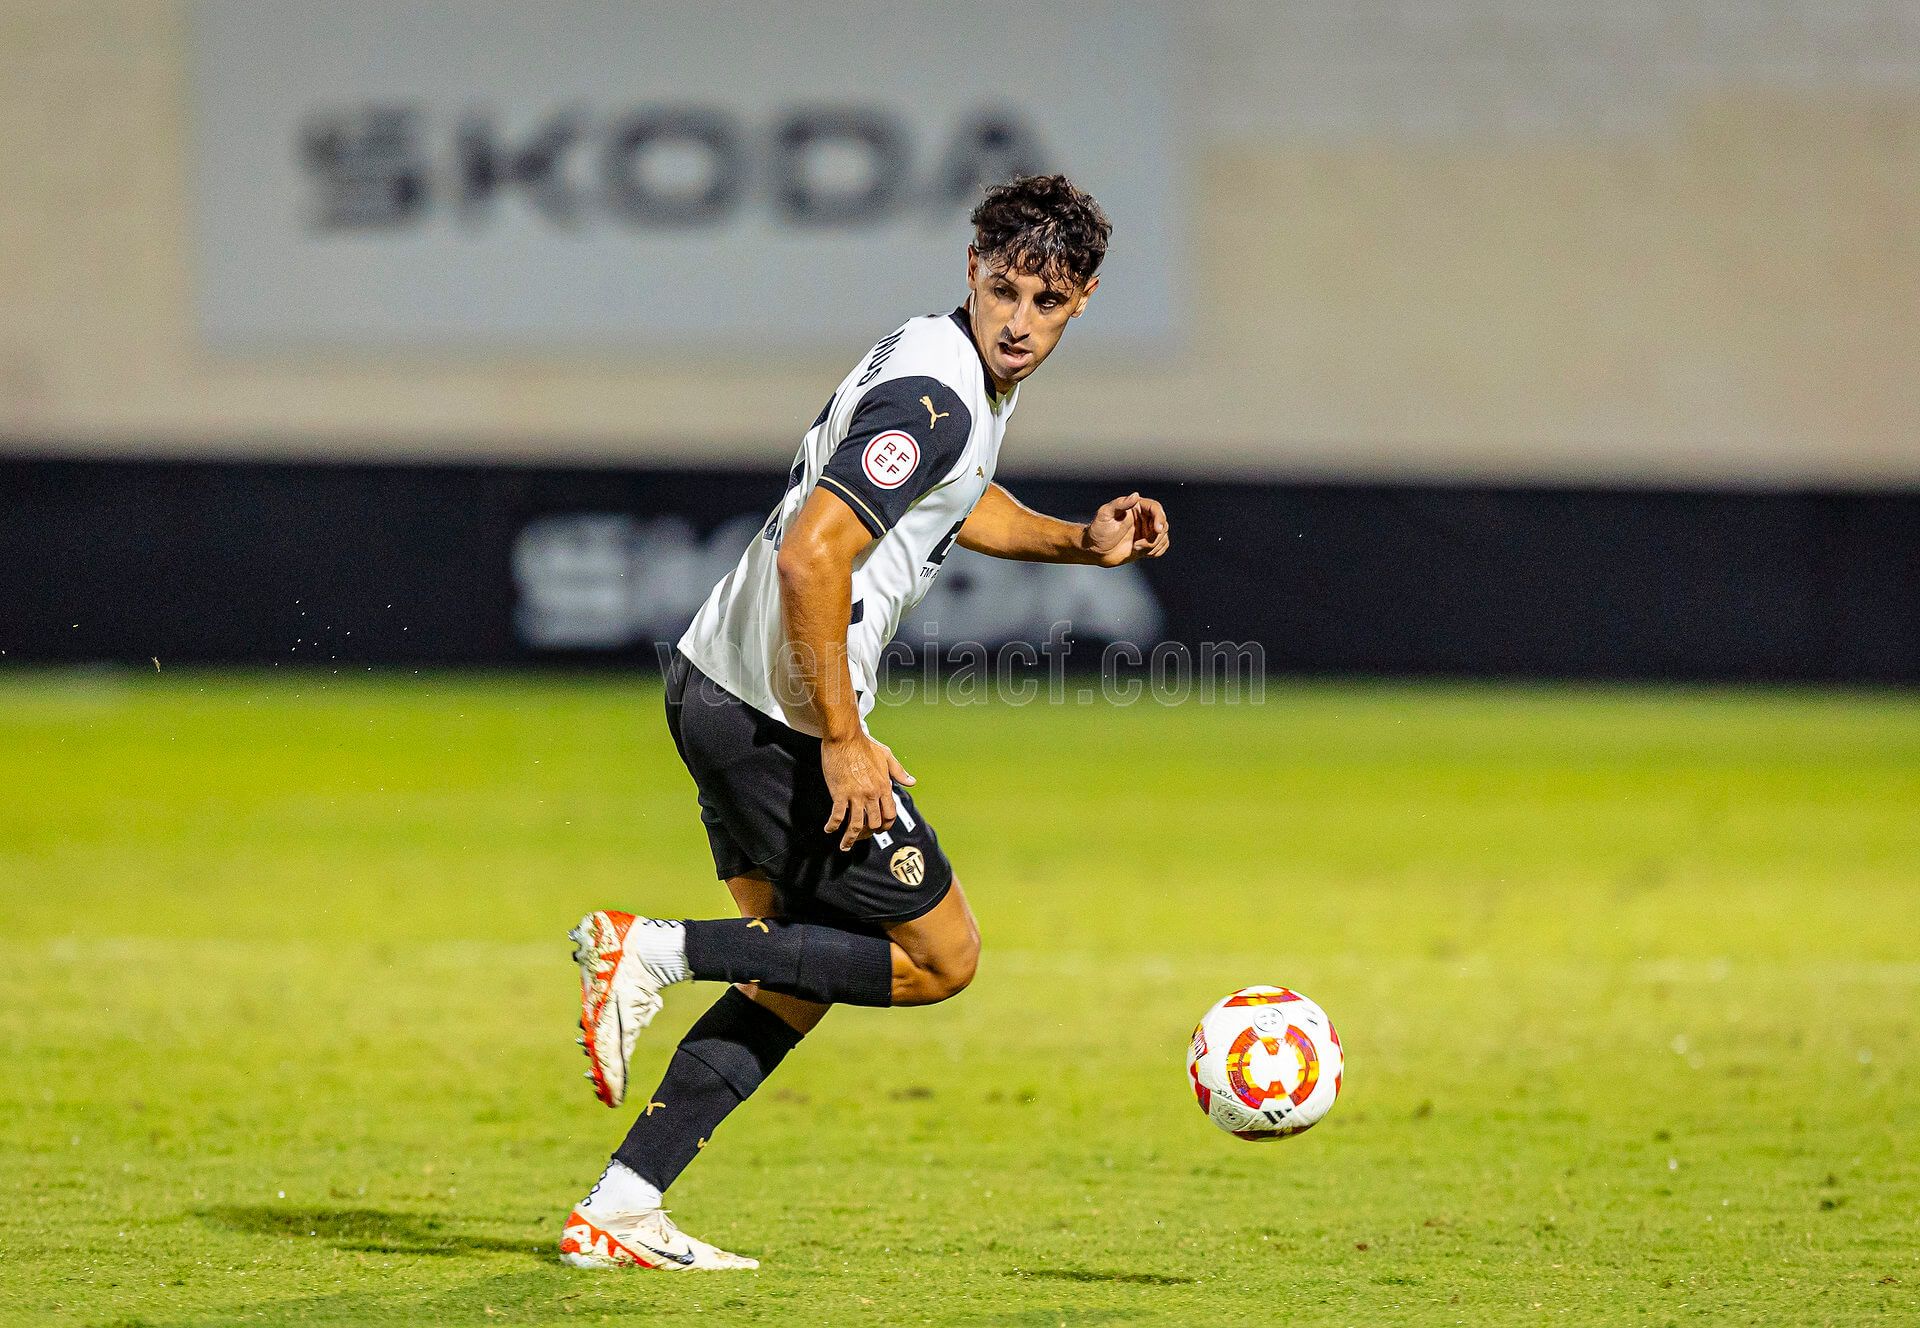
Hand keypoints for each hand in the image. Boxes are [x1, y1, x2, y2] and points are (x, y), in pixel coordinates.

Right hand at [821, 734, 914, 849]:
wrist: (845, 738)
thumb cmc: (865, 745)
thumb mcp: (887, 756)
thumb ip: (899, 771)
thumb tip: (912, 782)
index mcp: (884, 786)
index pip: (890, 814)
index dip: (886, 825)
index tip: (880, 830)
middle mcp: (871, 794)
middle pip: (874, 823)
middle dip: (868, 833)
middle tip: (861, 836)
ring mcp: (855, 795)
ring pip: (856, 825)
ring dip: (850, 838)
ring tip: (844, 845)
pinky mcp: (840, 793)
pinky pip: (837, 815)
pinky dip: (833, 825)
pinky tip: (829, 829)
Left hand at [1082, 492, 1170, 566]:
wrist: (1095, 550)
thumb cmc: (1098, 530)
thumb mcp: (1105, 514)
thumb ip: (1120, 504)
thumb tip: (1135, 495)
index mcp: (1136, 507)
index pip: (1155, 508)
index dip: (1159, 518)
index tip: (1157, 530)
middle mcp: (1144, 518)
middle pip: (1163, 523)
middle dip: (1155, 536)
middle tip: (1138, 545)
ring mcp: (1146, 531)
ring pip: (1163, 536)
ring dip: (1153, 545)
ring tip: (1136, 548)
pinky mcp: (1147, 543)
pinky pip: (1161, 546)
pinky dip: (1156, 551)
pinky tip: (1141, 551)